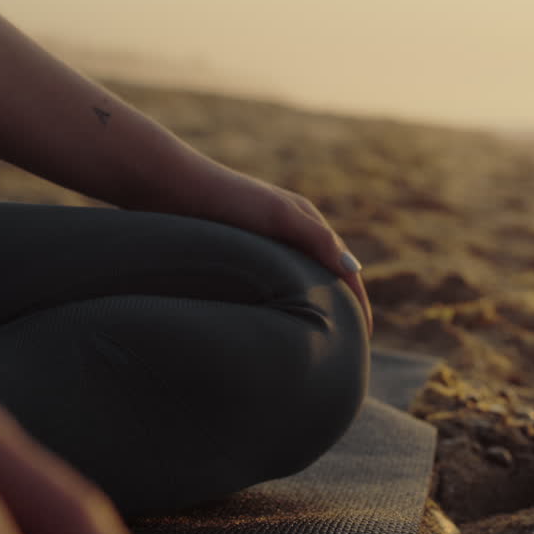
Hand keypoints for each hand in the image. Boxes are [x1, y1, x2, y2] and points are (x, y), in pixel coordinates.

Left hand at [134, 154, 372, 336]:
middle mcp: (289, 230)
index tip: (364, 337)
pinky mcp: (238, 252)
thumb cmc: (227, 199)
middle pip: (326, 274)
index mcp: (306, 220)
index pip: (345, 267)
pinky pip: (272, 283)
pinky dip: (283, 302)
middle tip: (346, 346)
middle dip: (339, 306)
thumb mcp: (278, 216)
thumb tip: (352, 269)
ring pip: (299, 280)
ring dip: (311, 306)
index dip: (357, 301)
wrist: (170, 187)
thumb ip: (316, 238)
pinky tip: (273, 322)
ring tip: (315, 340)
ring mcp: (264, 242)